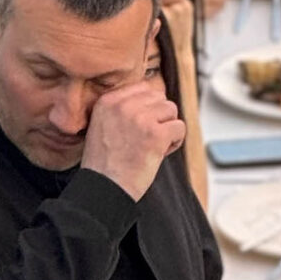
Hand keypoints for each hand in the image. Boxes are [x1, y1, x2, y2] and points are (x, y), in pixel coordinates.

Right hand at [80, 80, 184, 200]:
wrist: (103, 190)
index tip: (141, 128)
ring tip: (156, 147)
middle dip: (159, 118)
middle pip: (159, 98)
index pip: (143, 88)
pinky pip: (179, 127)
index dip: (148, 108)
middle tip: (149, 140)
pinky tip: (162, 153)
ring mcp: (140, 119)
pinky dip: (176, 141)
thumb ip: (120, 110)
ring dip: (168, 128)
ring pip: (171, 110)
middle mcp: (124, 105)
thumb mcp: (101, 127)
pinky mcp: (155, 135)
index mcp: (108, 101)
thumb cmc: (104, 167)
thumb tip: (151, 100)